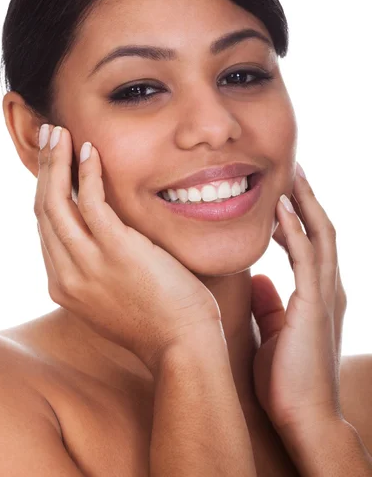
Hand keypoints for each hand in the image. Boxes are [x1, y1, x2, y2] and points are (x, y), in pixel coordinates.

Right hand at [35, 125, 219, 374]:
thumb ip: (97, 268)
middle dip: (43, 168)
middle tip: (49, 136)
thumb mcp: (114, 295)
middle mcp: (65, 275)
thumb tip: (101, 236)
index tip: (51, 164)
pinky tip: (88, 150)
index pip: (45, 228)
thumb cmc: (156, 320)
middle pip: (42, 209)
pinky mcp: (116, 252)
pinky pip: (91, 202)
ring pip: (56, 202)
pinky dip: (86, 173)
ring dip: (55, 162)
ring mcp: (88, 264)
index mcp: (64, 285)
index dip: (45, 190)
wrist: (181, 346)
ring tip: (59, 133)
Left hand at [250, 163, 347, 433]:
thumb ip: (270, 305)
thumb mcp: (275, 333)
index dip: (300, 215)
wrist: (303, 417)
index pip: (311, 242)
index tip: (282, 191)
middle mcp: (327, 288)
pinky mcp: (314, 304)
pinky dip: (296, 228)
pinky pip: (306, 255)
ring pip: (320, 234)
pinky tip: (280, 206)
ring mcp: (324, 294)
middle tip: (292, 168)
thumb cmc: (287, 380)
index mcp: (317, 294)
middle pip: (321, 229)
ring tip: (290, 173)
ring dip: (305, 202)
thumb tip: (258, 280)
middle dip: (307, 197)